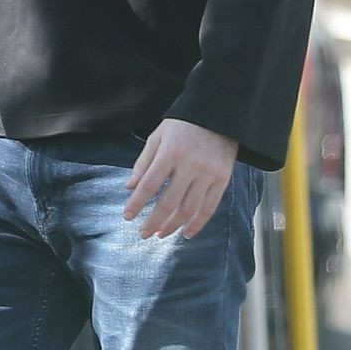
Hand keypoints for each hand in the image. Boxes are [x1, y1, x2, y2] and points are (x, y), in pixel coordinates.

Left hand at [124, 119, 237, 239]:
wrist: (218, 115)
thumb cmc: (182, 125)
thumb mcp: (157, 137)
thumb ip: (143, 162)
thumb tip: (129, 187)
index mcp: (170, 153)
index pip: (149, 185)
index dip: (136, 204)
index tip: (127, 216)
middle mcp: (191, 165)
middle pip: (169, 202)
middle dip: (153, 222)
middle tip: (143, 234)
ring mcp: (208, 174)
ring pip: (189, 209)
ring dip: (173, 226)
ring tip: (160, 234)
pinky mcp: (222, 179)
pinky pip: (209, 208)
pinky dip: (197, 224)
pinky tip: (186, 233)